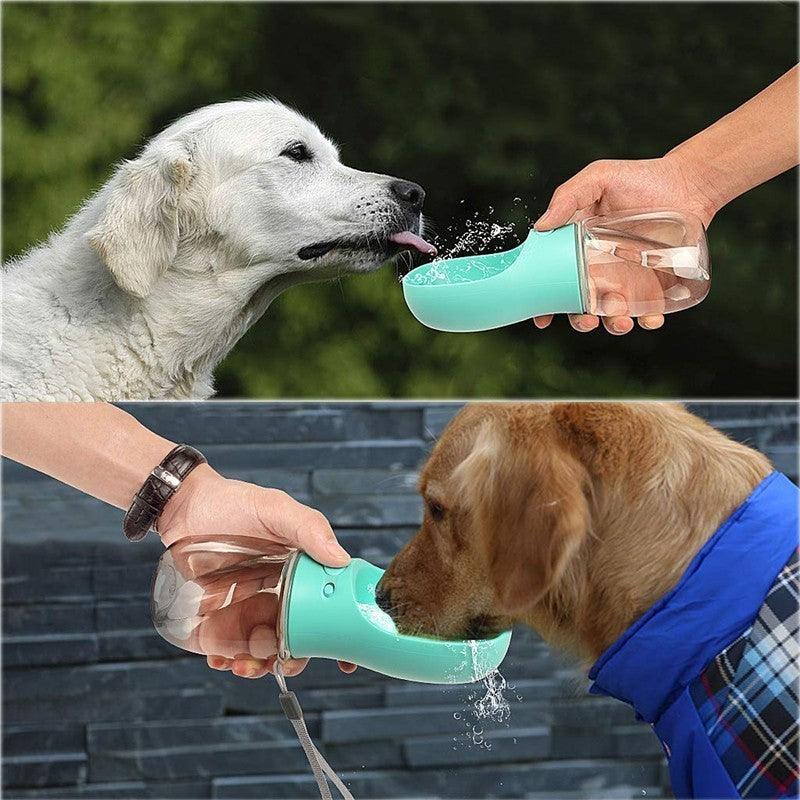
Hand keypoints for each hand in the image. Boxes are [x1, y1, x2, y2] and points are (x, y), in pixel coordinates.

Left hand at [158, 464, 357, 678]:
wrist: (184, 505)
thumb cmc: (233, 502)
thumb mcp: (275, 509)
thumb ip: (308, 529)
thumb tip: (341, 560)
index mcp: (302, 573)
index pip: (327, 608)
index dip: (339, 637)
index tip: (346, 662)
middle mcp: (280, 594)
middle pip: (298, 638)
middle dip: (294, 659)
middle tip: (285, 663)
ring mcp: (248, 608)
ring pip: (264, 649)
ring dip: (259, 665)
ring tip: (244, 663)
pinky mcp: (218, 617)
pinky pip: (227, 647)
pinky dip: (227, 659)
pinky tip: (221, 657)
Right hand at [532, 153, 717, 334]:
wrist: (687, 184)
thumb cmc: (640, 179)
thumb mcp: (599, 178)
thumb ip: (568, 197)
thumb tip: (540, 226)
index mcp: (578, 252)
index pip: (555, 282)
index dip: (545, 304)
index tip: (543, 318)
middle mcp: (599, 273)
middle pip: (581, 307)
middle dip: (580, 320)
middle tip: (587, 319)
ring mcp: (627, 283)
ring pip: (612, 316)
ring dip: (612, 323)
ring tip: (620, 318)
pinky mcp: (655, 289)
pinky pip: (648, 313)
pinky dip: (648, 321)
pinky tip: (651, 318)